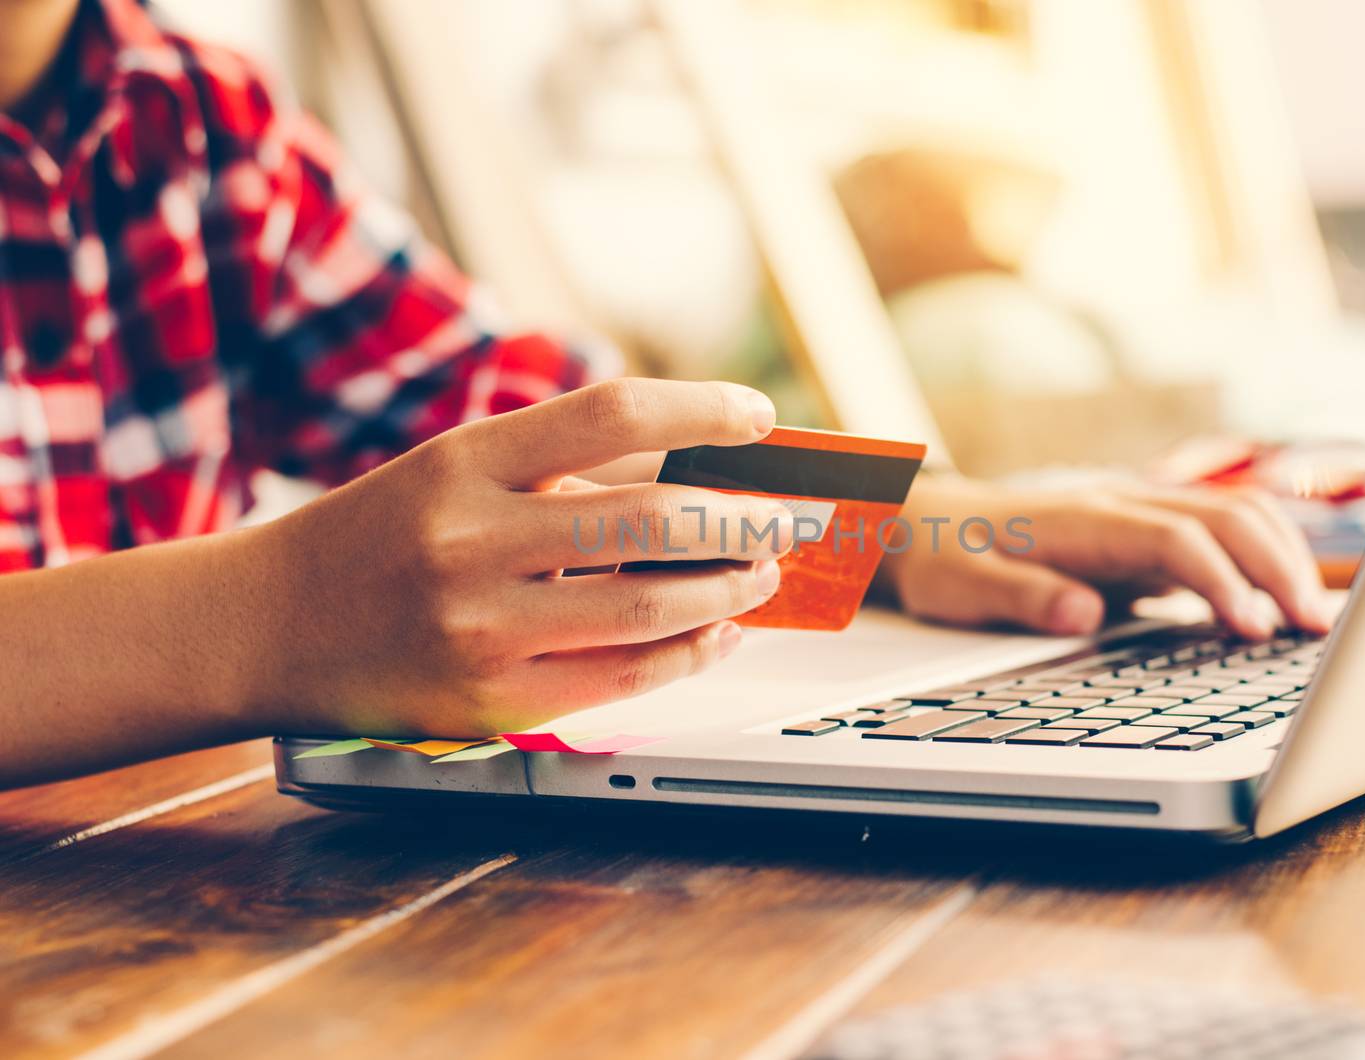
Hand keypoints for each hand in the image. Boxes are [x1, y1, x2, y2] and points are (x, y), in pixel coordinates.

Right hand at [256, 378, 794, 736]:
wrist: (266, 626)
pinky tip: (718, 632)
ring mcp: (480, 629)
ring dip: (730, 590)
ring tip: (760, 576)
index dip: (703, 409)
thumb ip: (562, 470)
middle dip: (742, 519)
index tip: (760, 415)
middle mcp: (471, 540)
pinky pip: (624, 678)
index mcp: (464, 461)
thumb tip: (696, 474)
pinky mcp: (491, 700)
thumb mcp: (453, 471)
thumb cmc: (379, 538)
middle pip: (649, 519)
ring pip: (650, 609)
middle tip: (785, 519)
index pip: (612, 414)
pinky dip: (690, 653)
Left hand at [878, 475, 1333, 640]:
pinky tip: (1280, 597)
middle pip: (1224, 516)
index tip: (1253, 626)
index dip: (1221, 580)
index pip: (1175, 538)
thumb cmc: (941, 557)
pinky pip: (1216, 530)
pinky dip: (1259, 557)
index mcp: (1082, 519)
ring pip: (1231, 514)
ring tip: (1314, 617)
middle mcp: (1118, 504)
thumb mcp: (960, 587)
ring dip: (1281, 557)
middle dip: (1278, 567)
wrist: (921, 520)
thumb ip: (1022, 598)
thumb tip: (1083, 614)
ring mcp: (1134, 510)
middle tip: (1315, 629)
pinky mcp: (1139, 529)